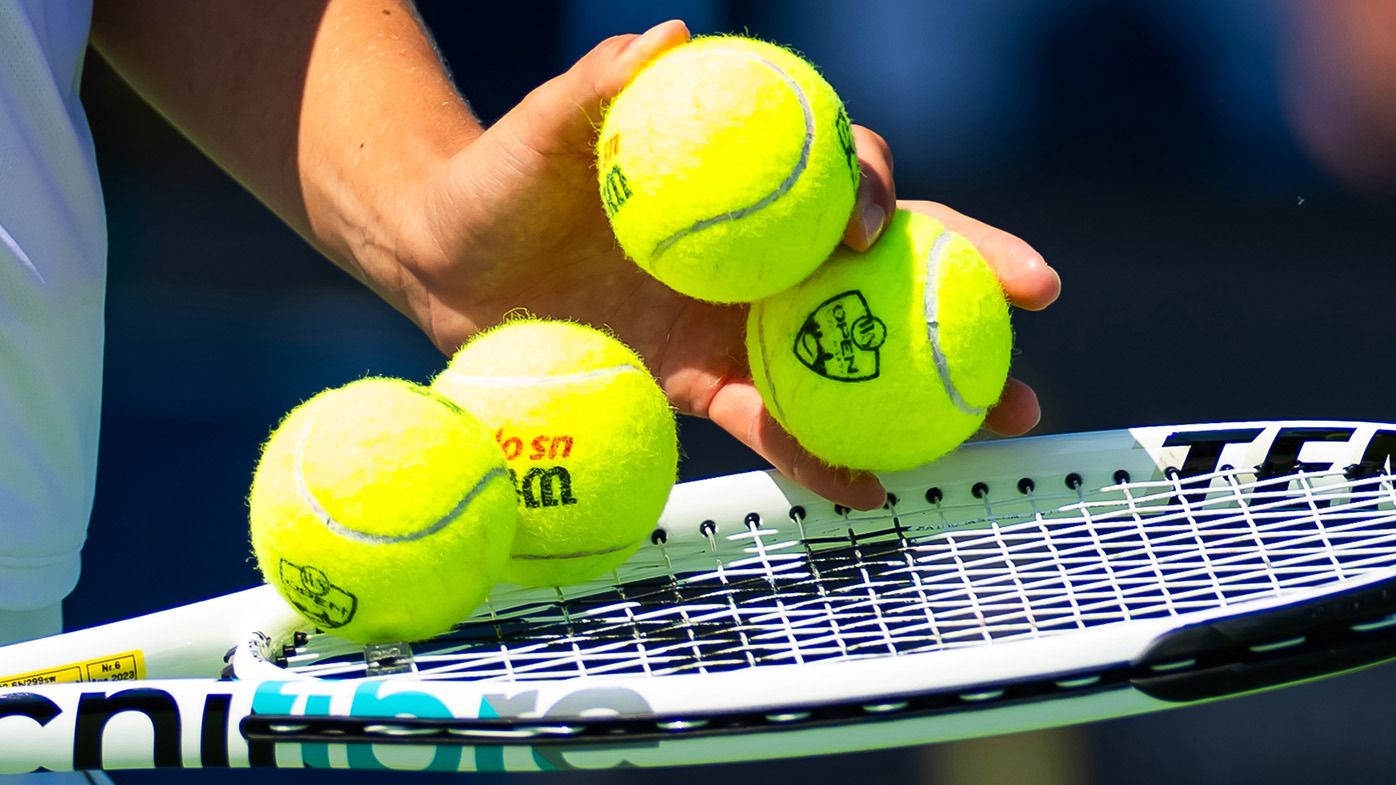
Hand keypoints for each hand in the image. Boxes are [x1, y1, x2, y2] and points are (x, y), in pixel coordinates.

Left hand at [391, 21, 1059, 509]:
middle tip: (1031, 312)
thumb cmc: (502, 174)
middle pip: (882, 263)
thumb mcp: (545, 126)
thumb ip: (601, 86)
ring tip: (994, 422)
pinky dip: (819, 454)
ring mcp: (740, 319)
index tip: (879, 226)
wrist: (448, 256)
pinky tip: (868, 487)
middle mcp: (760, 248)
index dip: (880, 192)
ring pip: (850, 351)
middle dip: (961, 284)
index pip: (839, 174)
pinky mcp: (704, 381)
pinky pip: (772, 421)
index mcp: (744, 180)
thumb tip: (670, 36)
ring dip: (926, 384)